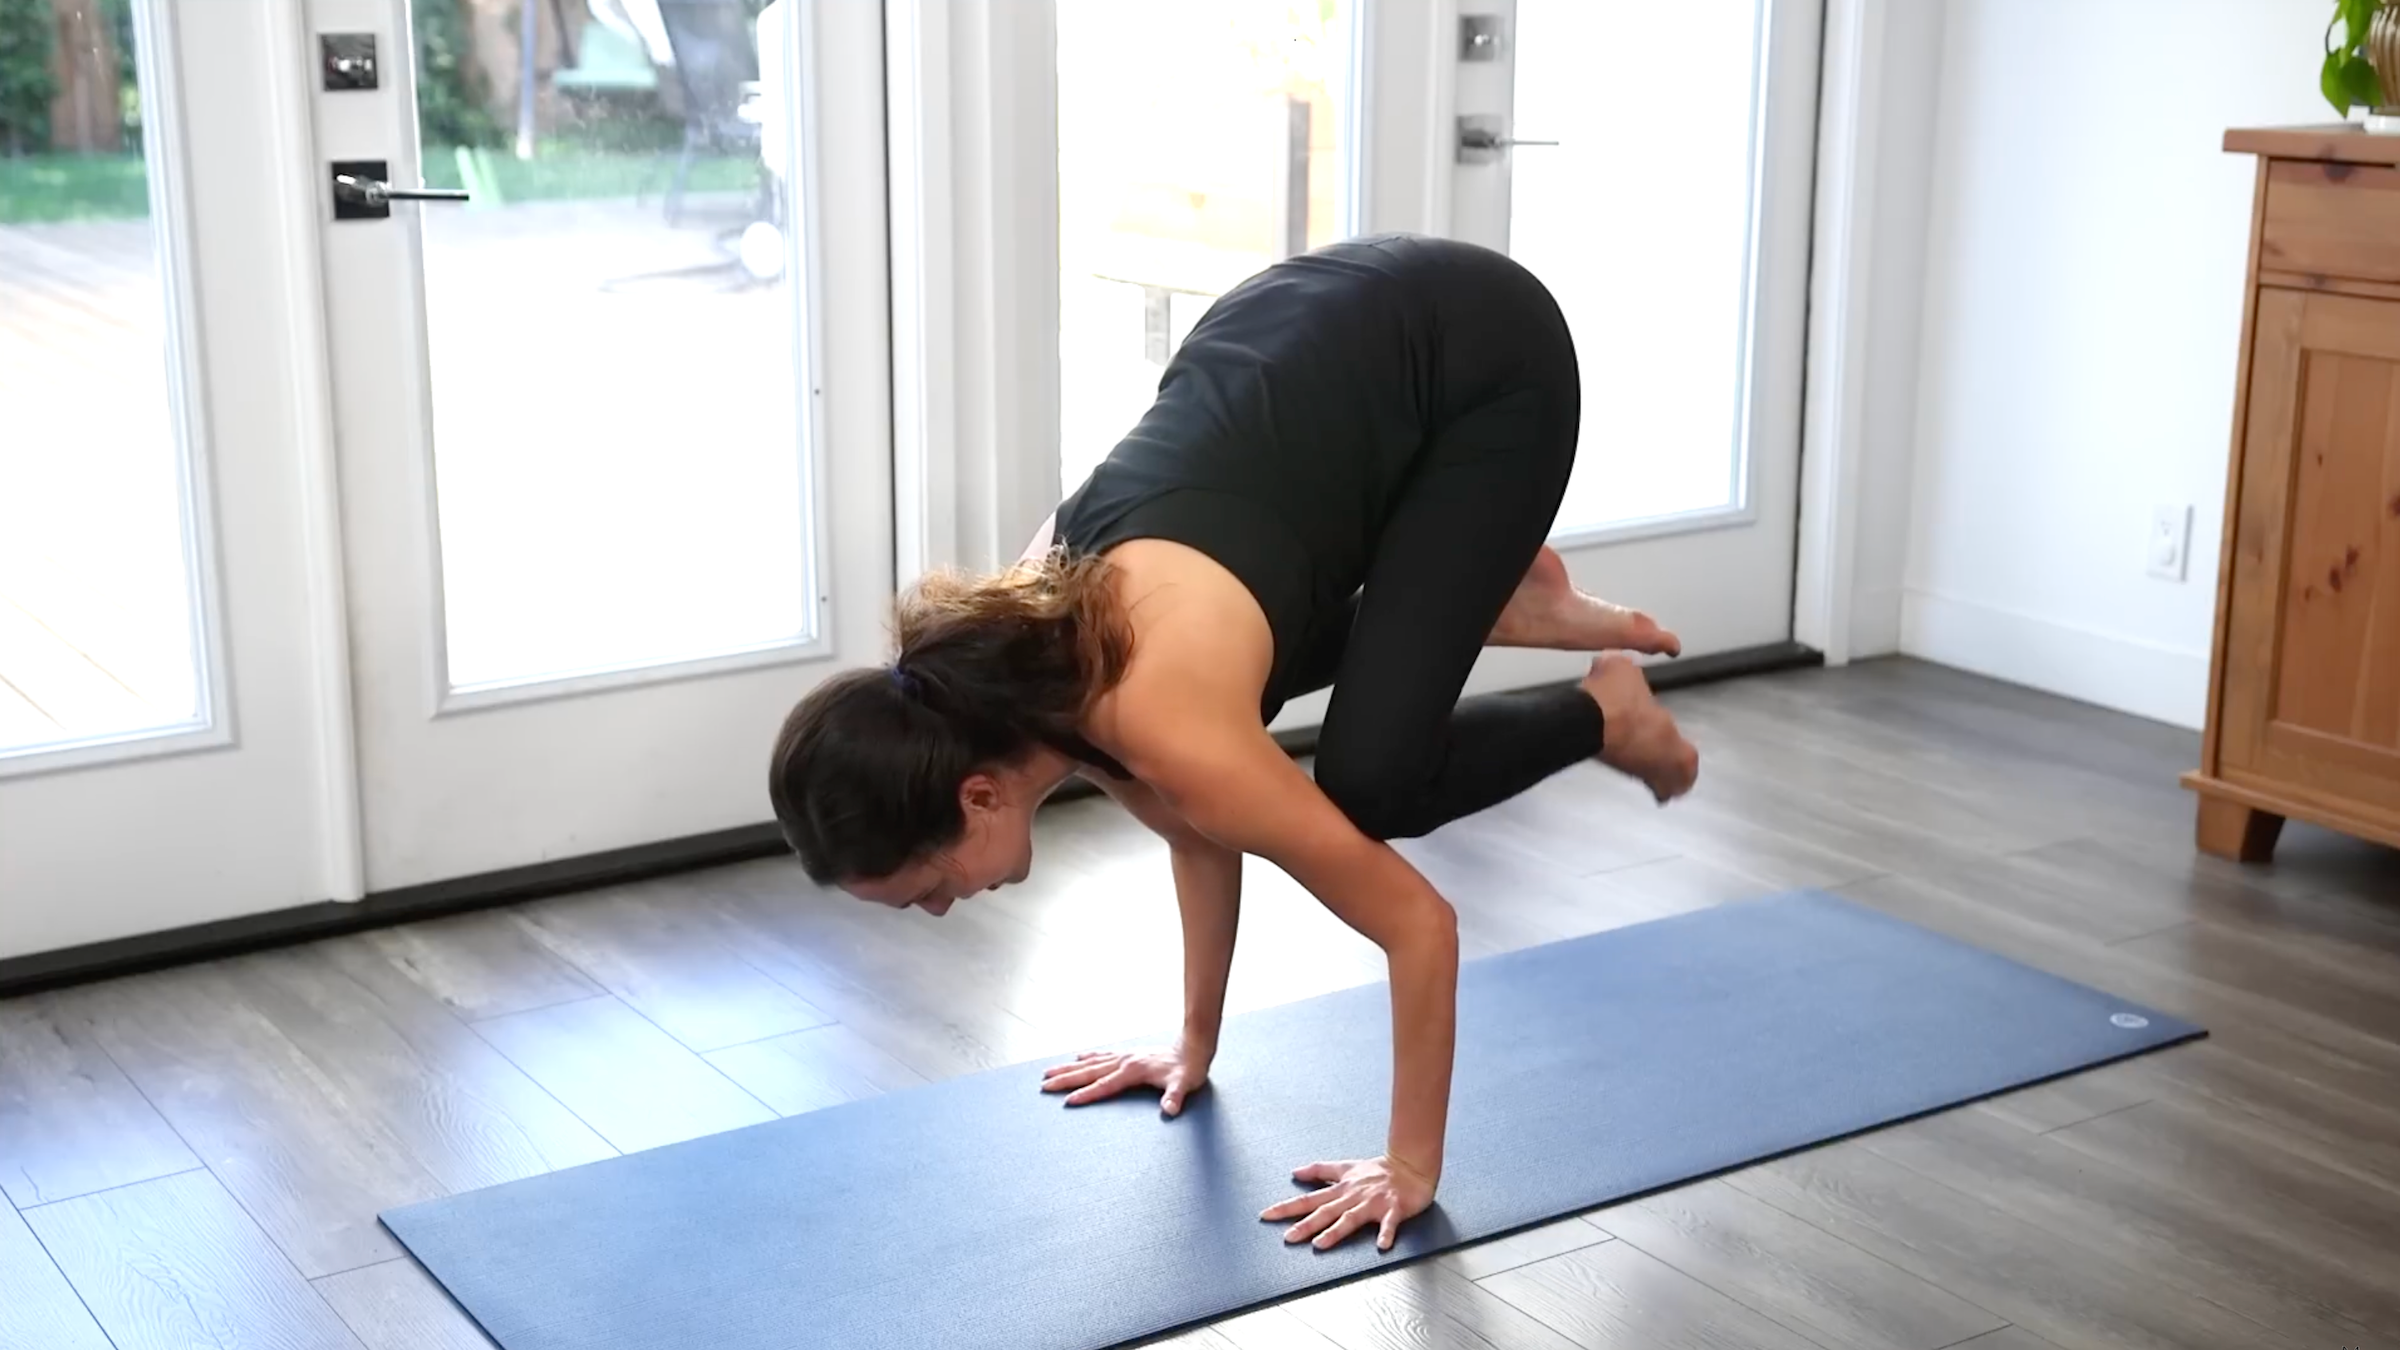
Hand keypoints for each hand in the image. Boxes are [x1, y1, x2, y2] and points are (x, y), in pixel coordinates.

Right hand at [1038, 1043, 1209, 1115]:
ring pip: (1090, 1063)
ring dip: (1069, 1068)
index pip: (1104, 1085)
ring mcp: (1124, 1056)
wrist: (1194, 1048)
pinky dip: (1086, 1057)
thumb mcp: (1185, 1084)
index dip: (1087, 1094)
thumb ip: (1175, 1097)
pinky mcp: (1127, 1055)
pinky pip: (1101, 1056)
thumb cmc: (1189, 1069)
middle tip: (1044, 1086)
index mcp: (1133, 1070)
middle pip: (1089, 1072)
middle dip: (1065, 1079)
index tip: (1068, 1102)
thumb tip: (1170, 1110)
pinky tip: (1077, 1058)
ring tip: (1049, 1072)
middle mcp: (1124, 1061)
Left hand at [1260, 1155, 1436, 1251]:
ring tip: (1320, 1244)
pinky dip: (1386, 1234)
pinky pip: (1389, 1224)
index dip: (1287, 1207)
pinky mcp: (1393, 1209)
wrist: (1411, 1166)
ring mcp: (1372, 1203)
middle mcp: (1353, 1196)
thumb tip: (1295, 1172)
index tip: (1266, 1215)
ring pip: (1351, 1218)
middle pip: (1325, 1211)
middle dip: (1305, 1224)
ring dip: (1336, 1231)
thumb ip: (1320, 1171)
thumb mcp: (1346, 1167)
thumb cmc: (1379, 1170)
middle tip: (1287, 1237)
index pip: (1309, 1199)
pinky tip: (1381, 1246)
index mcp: (1341, 1189)